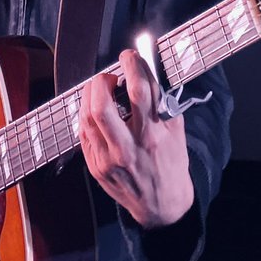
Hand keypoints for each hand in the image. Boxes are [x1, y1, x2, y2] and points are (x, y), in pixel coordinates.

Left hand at [79, 49, 194, 228]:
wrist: (161, 205)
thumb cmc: (171, 161)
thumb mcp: (176, 129)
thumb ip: (162, 100)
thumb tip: (147, 69)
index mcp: (152, 135)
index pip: (139, 90)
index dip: (132, 65)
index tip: (130, 55)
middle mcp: (128, 148)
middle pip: (102, 106)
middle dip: (102, 81)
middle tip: (109, 75)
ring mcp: (108, 160)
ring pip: (87, 118)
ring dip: (90, 94)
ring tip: (100, 88)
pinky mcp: (96, 167)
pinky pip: (84, 133)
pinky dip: (87, 114)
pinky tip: (95, 107)